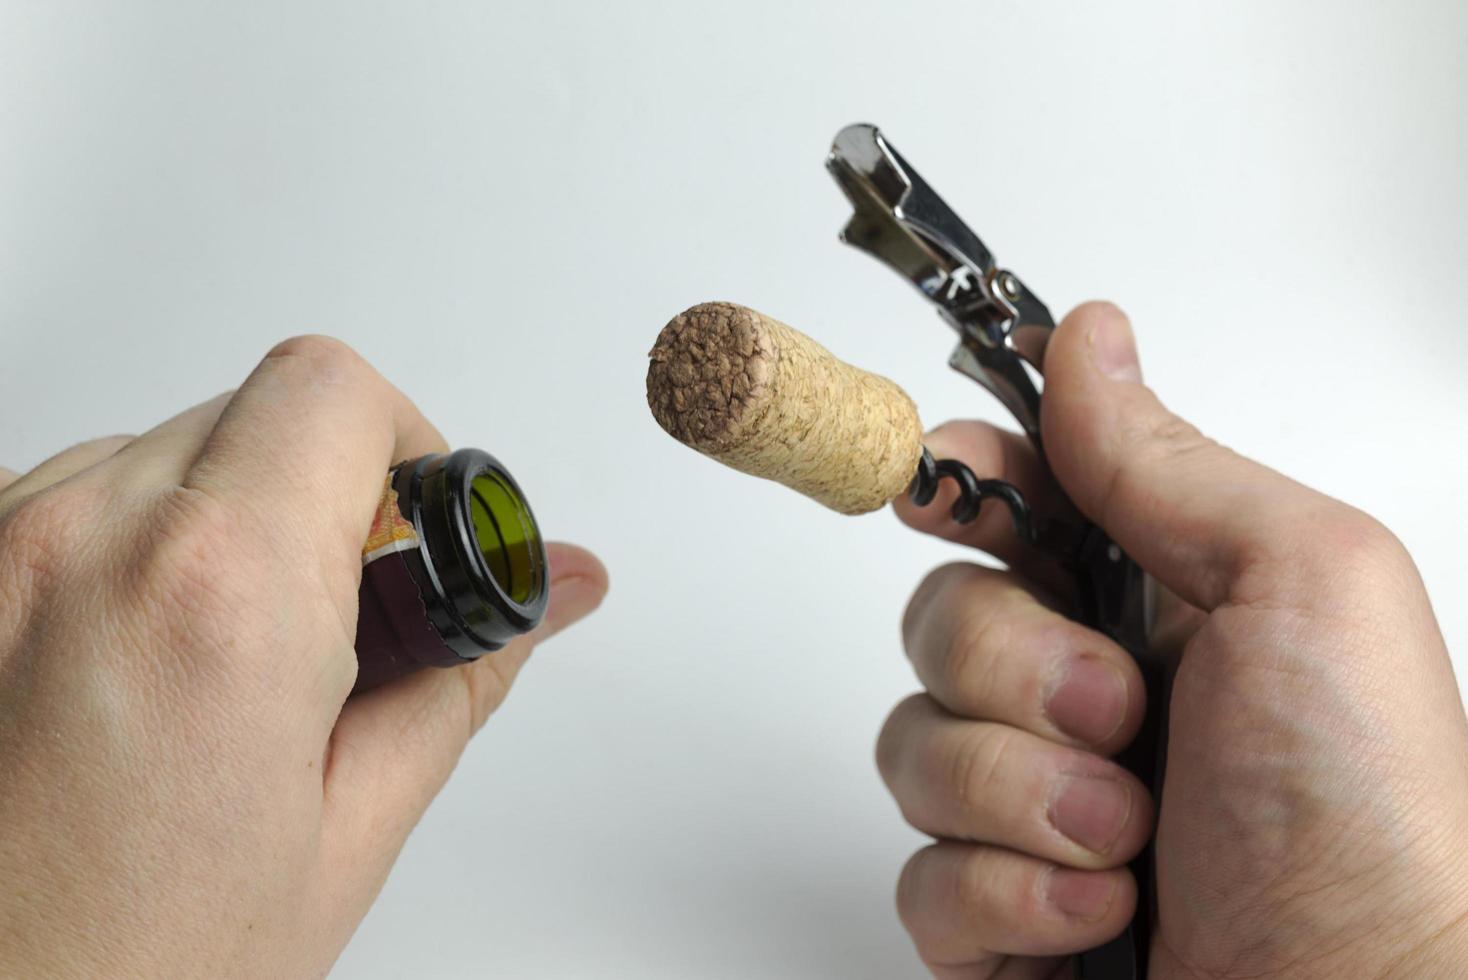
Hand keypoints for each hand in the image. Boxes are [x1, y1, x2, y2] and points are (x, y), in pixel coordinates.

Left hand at [0, 337, 607, 977]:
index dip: (402, 446)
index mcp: (221, 591)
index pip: (337, 390)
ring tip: (218, 667)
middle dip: (319, 494)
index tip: (408, 534)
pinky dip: (120, 550)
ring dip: (214, 521)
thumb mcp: (347, 830)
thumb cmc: (128, 974)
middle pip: (252, 412)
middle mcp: (84, 541)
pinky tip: (131, 665)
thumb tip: (560, 584)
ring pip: (155, 451)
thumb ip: (466, 671)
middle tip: (331, 622)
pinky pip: (59, 497)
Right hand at [878, 303, 1467, 978]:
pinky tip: (1098, 917)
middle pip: (940, 616)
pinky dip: (1007, 900)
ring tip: (1127, 840)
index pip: (1018, 501)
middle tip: (1116, 713)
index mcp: (1164, 600)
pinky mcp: (1001, 915)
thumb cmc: (1371, 817)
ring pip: (912, 745)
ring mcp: (1039, 807)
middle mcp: (1093, 694)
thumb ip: (1168, 462)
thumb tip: (1085, 337)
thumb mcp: (1302, 587)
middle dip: (1013, 669)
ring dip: (1020, 796)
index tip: (935, 483)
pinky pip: (918, 873)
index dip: (960, 481)